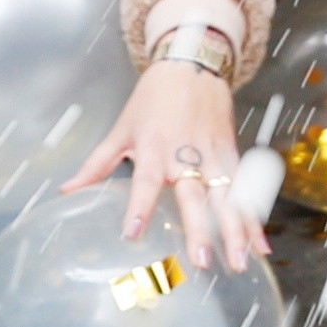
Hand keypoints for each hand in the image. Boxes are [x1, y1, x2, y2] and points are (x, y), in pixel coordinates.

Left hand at [62, 58, 263, 273]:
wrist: (193, 64)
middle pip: (195, 196)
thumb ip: (97, 164)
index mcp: (154, 148)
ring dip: (235, 231)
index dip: (140, 207)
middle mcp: (186, 154)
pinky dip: (254, 218)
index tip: (133, 233)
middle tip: (203, 261)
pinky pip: (245, 191)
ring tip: (239, 261)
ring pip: (228, 197)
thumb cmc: (153, 98)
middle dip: (200, 230)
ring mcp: (213, 155)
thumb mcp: (122, 128)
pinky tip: (259, 245)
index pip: (145, 181)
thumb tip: (67, 192)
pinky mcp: (232, 154)